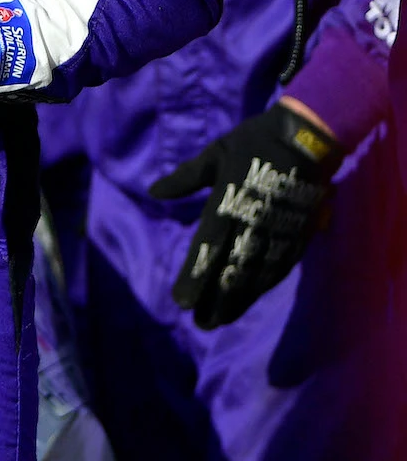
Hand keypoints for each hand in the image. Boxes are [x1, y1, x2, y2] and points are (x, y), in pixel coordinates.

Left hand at [149, 99, 340, 328]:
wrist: (307, 137)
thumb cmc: (253, 143)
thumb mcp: (214, 155)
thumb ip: (185, 179)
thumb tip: (153, 193)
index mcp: (228, 203)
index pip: (208, 249)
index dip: (195, 277)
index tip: (182, 301)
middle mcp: (253, 223)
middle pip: (232, 270)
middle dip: (216, 298)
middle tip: (201, 323)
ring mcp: (279, 231)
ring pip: (258, 274)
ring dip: (240, 299)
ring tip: (221, 319)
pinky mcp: (299, 233)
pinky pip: (281, 265)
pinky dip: (265, 284)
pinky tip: (253, 297)